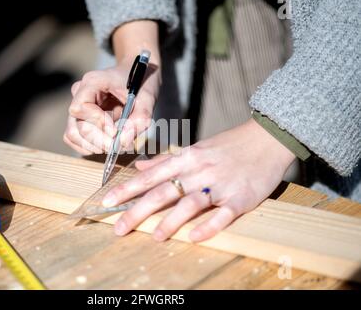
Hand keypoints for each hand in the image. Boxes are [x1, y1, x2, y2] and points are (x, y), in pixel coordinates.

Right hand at [63, 59, 160, 154]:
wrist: (139, 76)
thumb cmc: (142, 83)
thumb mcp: (148, 99)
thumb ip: (139, 119)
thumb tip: (123, 141)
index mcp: (93, 82)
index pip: (82, 107)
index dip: (97, 123)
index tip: (115, 132)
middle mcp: (80, 93)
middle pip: (77, 125)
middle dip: (98, 140)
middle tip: (119, 146)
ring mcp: (78, 105)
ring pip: (73, 133)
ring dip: (92, 145)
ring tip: (113, 146)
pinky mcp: (80, 118)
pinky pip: (74, 137)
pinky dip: (87, 146)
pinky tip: (104, 146)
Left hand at [102, 119, 295, 241]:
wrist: (267, 138)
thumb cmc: (228, 145)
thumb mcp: (195, 148)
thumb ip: (167, 160)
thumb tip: (140, 166)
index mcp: (186, 158)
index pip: (150, 176)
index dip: (126, 189)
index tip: (106, 201)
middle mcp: (198, 171)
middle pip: (162, 192)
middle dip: (137, 211)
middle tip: (118, 228)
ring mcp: (219, 184)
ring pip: (190, 203)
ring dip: (170, 221)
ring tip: (154, 236)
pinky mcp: (240, 198)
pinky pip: (222, 215)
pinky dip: (208, 226)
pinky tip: (194, 237)